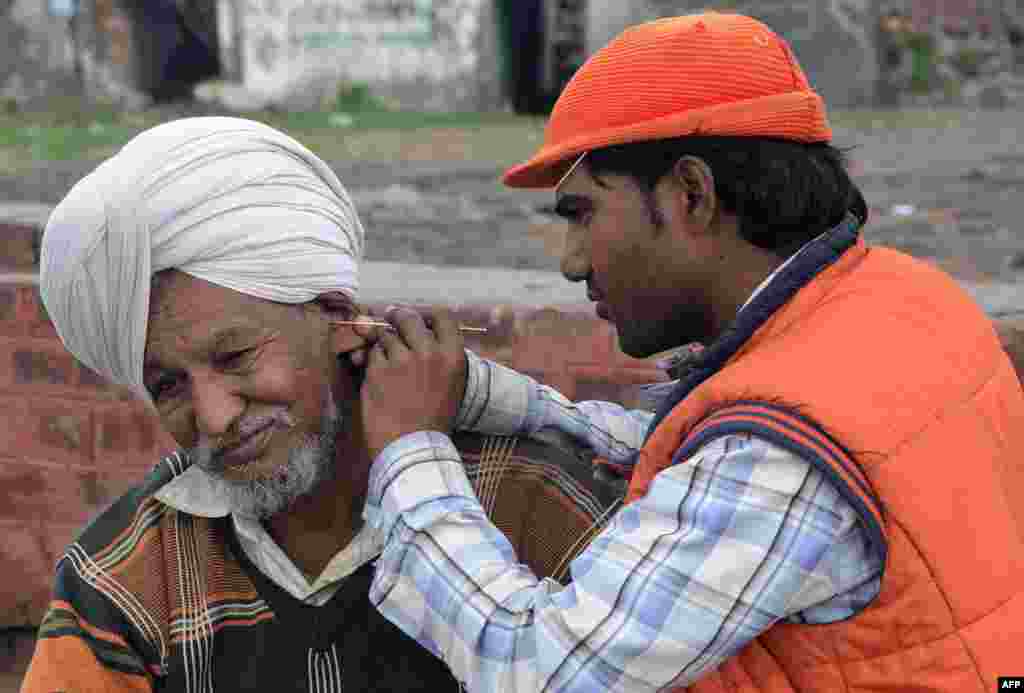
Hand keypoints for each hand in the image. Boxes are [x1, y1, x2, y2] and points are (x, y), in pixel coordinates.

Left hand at [354, 306, 466, 459]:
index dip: (427, 313)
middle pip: (408, 318)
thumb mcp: (450, 382)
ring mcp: (402, 360)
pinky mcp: (378, 370)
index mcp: (453, 356)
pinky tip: (381, 381)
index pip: (442, 316)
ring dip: (383, 346)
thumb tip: (408, 321)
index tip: (419, 318)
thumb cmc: (433, 417)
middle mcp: (429, 353)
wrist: (414, 446)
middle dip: (397, 318)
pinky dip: (372, 363)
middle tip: (392, 320)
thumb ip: (436, 352)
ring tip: (391, 368)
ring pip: (386, 336)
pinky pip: (371, 355)